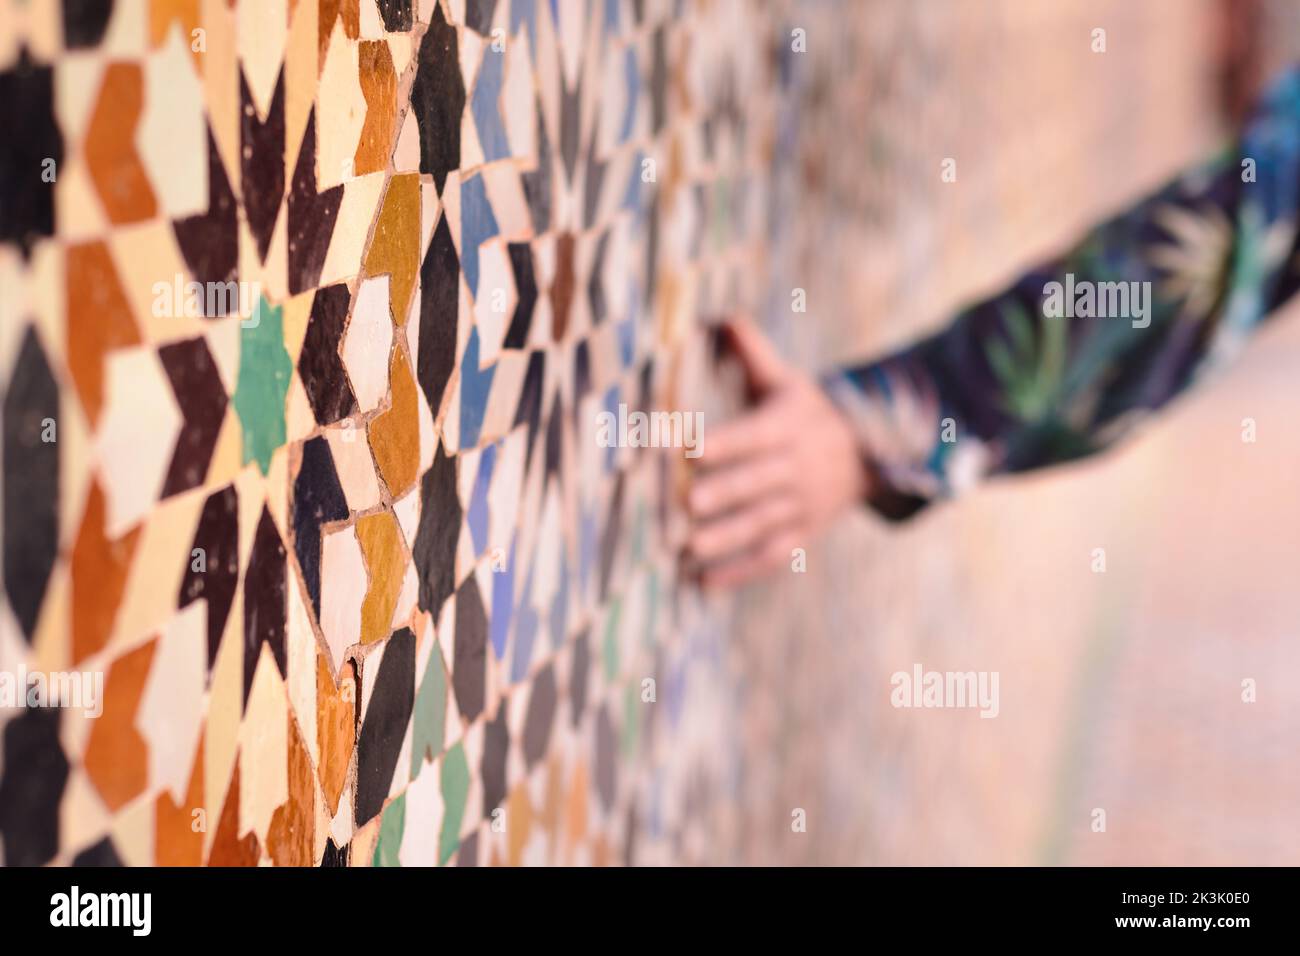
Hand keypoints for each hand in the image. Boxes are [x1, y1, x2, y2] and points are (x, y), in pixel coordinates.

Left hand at [688, 319, 870, 588]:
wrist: (865, 454)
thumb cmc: (804, 411)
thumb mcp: (784, 379)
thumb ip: (750, 351)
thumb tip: (717, 314)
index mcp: (787, 426)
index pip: (753, 434)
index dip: (722, 440)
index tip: (686, 444)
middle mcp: (796, 468)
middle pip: (758, 482)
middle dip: (725, 492)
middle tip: (689, 502)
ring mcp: (800, 505)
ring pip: (762, 524)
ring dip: (726, 538)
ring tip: (689, 547)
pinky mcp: (801, 535)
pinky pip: (771, 556)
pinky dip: (740, 572)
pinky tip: (703, 582)